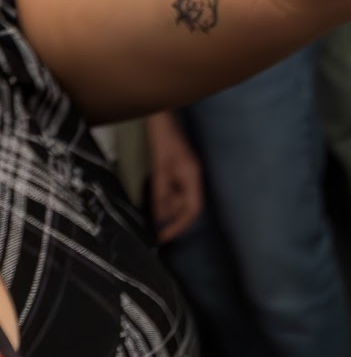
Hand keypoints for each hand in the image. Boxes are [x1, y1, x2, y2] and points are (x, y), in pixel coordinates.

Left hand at [146, 112, 203, 242]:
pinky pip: (175, 190)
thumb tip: (160, 219)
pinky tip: (154, 202)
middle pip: (187, 205)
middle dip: (172, 219)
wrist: (161, 119)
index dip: (180, 226)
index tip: (164, 237)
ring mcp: (187, 172)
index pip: (193, 209)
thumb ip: (161, 195)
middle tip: (154, 230)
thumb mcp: (159, 171)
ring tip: (150, 218)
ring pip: (180, 199)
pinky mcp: (180, 169)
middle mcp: (193, 176)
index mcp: (192, 177)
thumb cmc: (162, 141)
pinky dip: (165, 199)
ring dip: (166, 209)